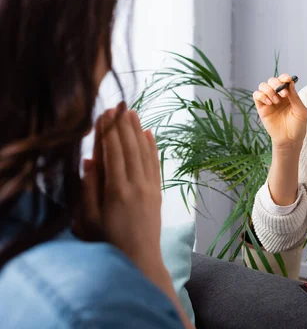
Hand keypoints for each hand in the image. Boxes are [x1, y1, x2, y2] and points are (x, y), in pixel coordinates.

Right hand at [80, 104, 163, 273]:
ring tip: (133, 112)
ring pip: (144, 152)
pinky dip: (153, 147)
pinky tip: (150, 134)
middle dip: (124, 125)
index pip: (112, 153)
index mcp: (117, 191)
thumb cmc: (108, 243)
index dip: (108, 131)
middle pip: (130, 148)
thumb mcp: (89, 220)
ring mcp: (150, 188)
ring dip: (138, 130)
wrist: (140, 261)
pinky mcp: (158, 193)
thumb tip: (89, 160)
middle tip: (119, 104)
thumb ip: (89, 189)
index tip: (104, 113)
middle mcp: (136, 185)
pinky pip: (156, 164)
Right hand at [252, 73, 306, 150]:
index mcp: (289, 94)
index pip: (284, 80)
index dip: (284, 77)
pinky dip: (261, 96)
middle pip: (272, 80)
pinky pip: (256, 95)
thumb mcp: (301, 111)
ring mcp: (269, 101)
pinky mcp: (262, 108)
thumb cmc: (298, 126)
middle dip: (277, 84)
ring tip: (276, 101)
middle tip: (283, 95)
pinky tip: (269, 103)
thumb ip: (295, 97)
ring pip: (263, 86)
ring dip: (269, 90)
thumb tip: (290, 83)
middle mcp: (278, 95)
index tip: (287, 80)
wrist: (290, 140)